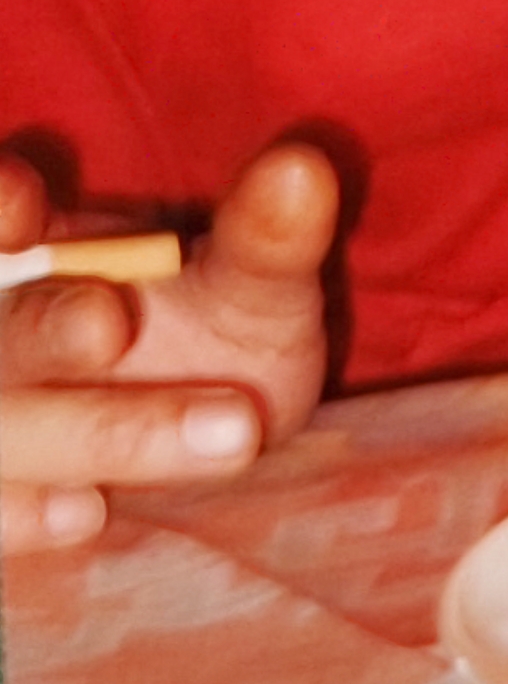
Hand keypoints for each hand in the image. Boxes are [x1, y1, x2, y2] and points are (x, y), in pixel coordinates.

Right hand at [0, 143, 337, 552]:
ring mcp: (5, 422)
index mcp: (45, 253)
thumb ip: (265, 236)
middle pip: (4, 334)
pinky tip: (88, 511)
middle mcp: (7, 335)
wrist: (215, 441)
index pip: (2, 215)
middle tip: (109, 324)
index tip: (21, 203)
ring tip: (208, 432)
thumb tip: (301, 168)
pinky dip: (27, 515)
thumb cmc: (218, 341)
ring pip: (5, 429)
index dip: (3, 204)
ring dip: (85, 432)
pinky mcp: (9, 499)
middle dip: (43, 327)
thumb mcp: (253, 288)